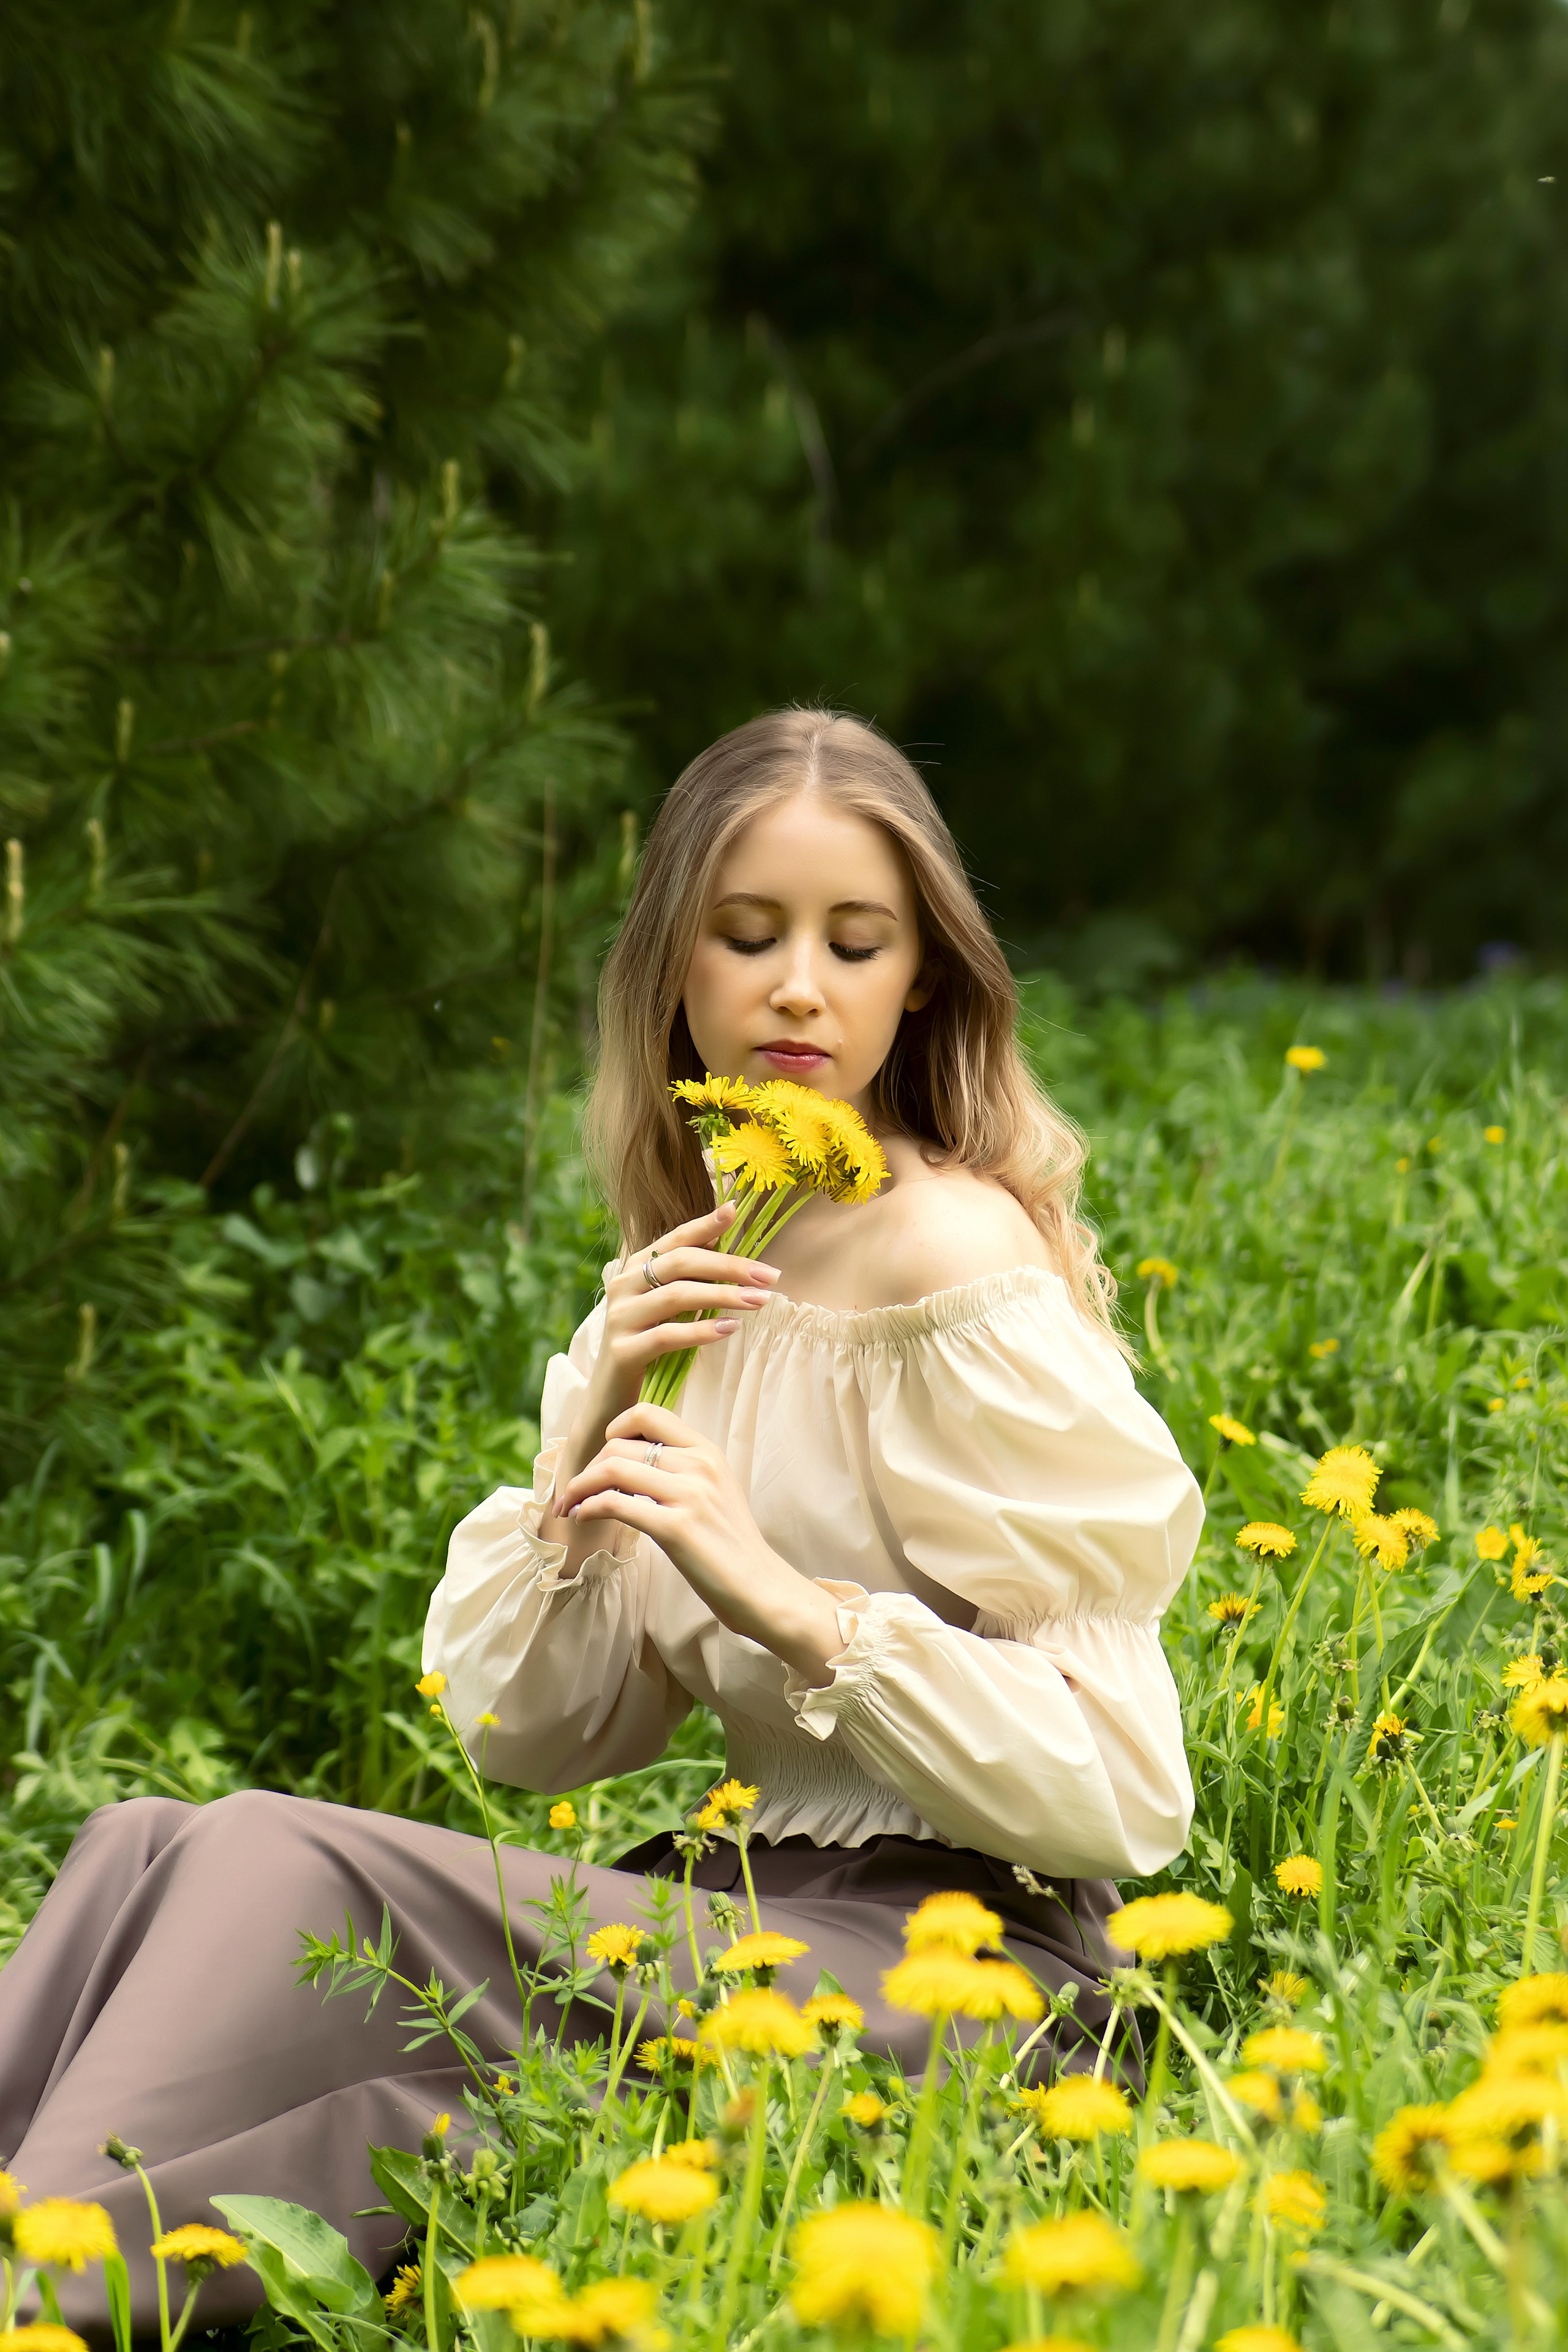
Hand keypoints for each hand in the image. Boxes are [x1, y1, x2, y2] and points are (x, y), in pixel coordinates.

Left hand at [556, 1401, 843, 1686]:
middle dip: (587, 1466)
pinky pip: (615, 1504)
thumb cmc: (732, 1547)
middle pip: (620, 1444)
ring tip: (569, 1504)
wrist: (762, 1589)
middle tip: (575, 1491)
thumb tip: (634, 1462)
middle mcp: (699, 1465)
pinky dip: (589, 1507)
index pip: (649, 1413)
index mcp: (707, 1452)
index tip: (603, 1455)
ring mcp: (689, 1495)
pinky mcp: (676, 1528)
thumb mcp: (714, 1492)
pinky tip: (583, 1517)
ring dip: (580, 1486)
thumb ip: (682, 1471)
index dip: (615, 1428)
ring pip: (612, 1469)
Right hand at [559, 1203, 778, 1482]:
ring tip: (761, 1301)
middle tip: (770, 1276)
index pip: (674, 1238)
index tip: (736, 1211)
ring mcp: (619, 1318)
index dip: (705, 1224)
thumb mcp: (666, 1307)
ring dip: (723, 1296)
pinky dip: (701, 1331)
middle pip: (680, 1263)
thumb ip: (689, 1275)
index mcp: (634, 1269)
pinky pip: (667, 1335)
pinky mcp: (622, 1351)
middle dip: (729, 1266)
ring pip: (677, 1296)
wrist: (609, 1399)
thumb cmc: (647, 1347)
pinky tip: (730, 1330)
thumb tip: (725, 1236)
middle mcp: (622, 1286)